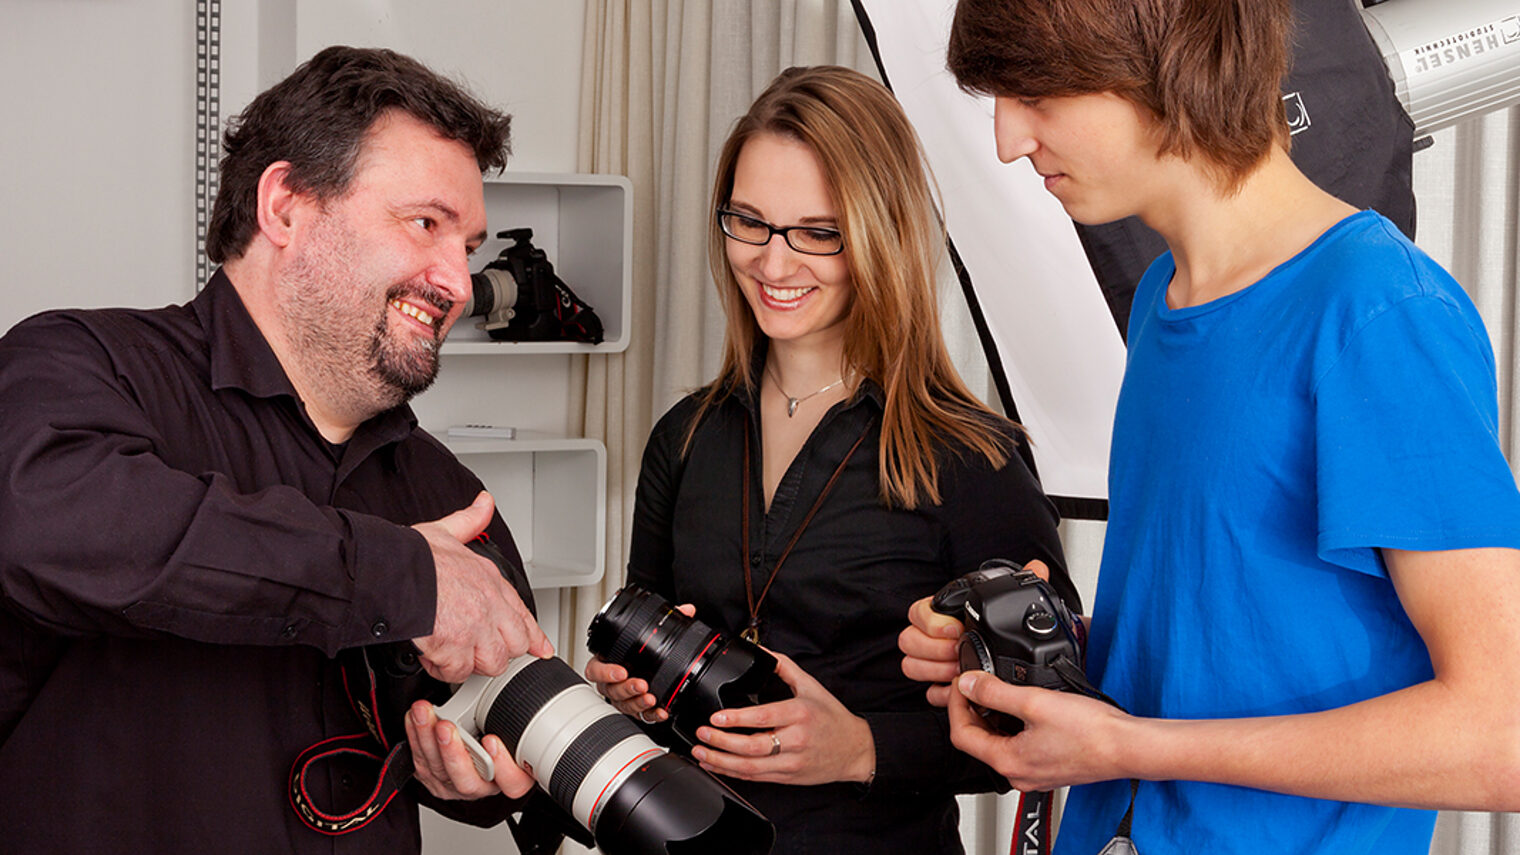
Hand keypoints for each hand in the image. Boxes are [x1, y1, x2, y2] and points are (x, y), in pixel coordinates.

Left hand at [405, 700, 533, 799]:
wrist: (474, 748)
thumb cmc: (499, 736)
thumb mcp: (517, 729)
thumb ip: (518, 718)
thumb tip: (520, 682)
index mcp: (510, 778)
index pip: (512, 784)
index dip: (503, 766)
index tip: (492, 740)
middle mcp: (482, 786)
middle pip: (467, 781)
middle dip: (453, 752)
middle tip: (446, 727)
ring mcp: (454, 785)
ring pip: (437, 770)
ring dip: (427, 738)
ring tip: (423, 713)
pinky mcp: (432, 778)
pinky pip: (419, 762)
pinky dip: (414, 736)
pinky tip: (413, 718)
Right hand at [412, 492, 552, 681]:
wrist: (389, 571)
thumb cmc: (412, 555)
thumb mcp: (447, 530)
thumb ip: (469, 520)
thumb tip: (484, 504)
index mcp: (490, 581)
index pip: (523, 614)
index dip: (533, 635)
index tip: (540, 647)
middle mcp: (488, 606)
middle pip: (514, 645)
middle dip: (497, 651)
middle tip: (476, 648)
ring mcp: (474, 629)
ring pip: (491, 662)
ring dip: (471, 663)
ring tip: (453, 654)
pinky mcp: (453, 648)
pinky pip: (457, 672)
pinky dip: (443, 670)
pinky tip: (433, 657)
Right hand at [585, 602, 695, 723]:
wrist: (651, 665)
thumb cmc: (640, 649)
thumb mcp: (651, 631)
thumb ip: (665, 620)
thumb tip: (685, 610)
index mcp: (607, 662)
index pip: (596, 669)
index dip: (605, 672)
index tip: (621, 671)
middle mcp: (611, 683)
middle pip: (611, 690)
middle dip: (626, 688)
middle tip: (641, 684)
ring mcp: (623, 697)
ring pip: (624, 704)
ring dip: (638, 703)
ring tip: (651, 698)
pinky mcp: (637, 709)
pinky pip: (641, 716)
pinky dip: (652, 715)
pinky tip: (661, 711)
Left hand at [690, 651, 873, 786]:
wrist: (854, 749)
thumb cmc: (833, 718)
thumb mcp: (812, 686)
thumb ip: (784, 666)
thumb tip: (761, 651)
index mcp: (800, 714)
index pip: (764, 717)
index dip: (737, 718)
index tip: (717, 716)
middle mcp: (795, 740)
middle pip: (753, 746)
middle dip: (722, 741)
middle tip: (702, 733)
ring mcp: (790, 762)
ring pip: (750, 766)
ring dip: (721, 761)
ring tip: (701, 751)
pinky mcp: (787, 776)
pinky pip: (756, 777)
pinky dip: (732, 773)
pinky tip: (716, 765)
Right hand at [899, 560, 1057, 705]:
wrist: (998, 654)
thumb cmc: (994, 625)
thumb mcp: (1005, 603)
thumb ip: (1019, 583)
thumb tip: (1037, 567)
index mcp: (939, 612)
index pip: (916, 613)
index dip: (932, 622)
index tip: (955, 628)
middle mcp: (928, 636)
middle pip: (908, 641)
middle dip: (934, 649)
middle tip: (957, 650)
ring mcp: (929, 661)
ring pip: (911, 665)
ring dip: (935, 669)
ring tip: (959, 669)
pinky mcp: (938, 684)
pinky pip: (927, 691)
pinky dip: (942, 692)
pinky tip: (959, 688)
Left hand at [949, 669, 1130, 792]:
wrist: (1128, 747)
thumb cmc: (1091, 732)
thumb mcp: (1034, 702)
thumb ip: (995, 693)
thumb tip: (968, 684)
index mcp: (1008, 762)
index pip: (961, 734)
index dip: (955, 704)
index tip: (961, 683)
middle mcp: (1018, 774)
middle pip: (978, 740)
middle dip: (972, 709)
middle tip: (975, 682)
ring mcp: (1034, 772)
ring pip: (999, 742)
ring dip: (993, 716)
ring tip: (998, 689)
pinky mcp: (1048, 766)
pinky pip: (1019, 745)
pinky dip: (1013, 725)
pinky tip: (1023, 706)